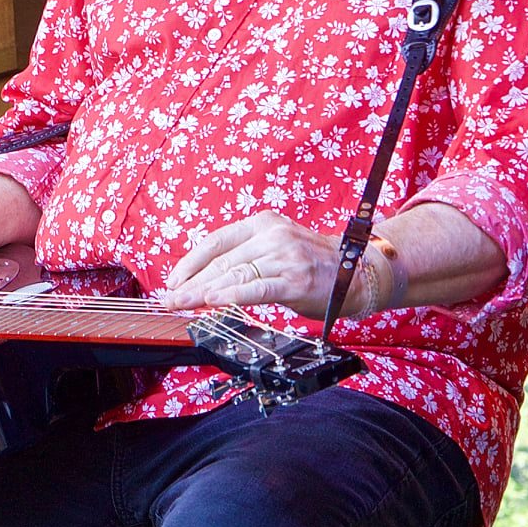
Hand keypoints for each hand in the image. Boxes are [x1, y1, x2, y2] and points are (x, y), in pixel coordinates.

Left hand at [162, 212, 341, 316]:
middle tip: (170, 298)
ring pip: (234, 275)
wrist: (358, 271)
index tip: (173, 281)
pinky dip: (232, 295)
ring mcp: (285, 257)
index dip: (190, 263)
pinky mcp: (295, 280)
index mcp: (262, 223)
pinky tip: (213, 301)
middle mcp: (272, 236)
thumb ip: (244, 256)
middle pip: (221, 261)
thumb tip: (204, 278)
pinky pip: (257, 288)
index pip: (215, 242)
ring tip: (183, 303)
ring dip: (203, 292)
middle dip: (191, 282)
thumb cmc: (311, 262)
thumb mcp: (275, 246)